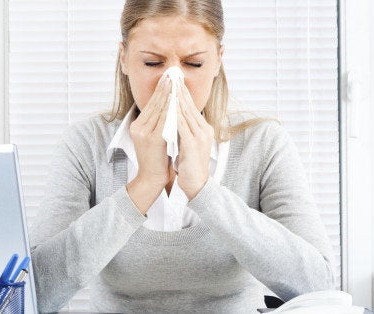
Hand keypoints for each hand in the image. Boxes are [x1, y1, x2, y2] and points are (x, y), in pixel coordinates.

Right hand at [126, 78, 170, 213]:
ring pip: (159, 109)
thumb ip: (158, 122)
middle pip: (154, 103)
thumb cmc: (157, 159)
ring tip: (175, 81)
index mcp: (137, 125)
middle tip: (172, 73)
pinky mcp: (152, 139)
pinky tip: (177, 99)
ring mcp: (144, 132)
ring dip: (168, 94)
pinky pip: (164, 120)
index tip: (168, 77)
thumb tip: (168, 106)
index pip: (151, 103)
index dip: (160, 89)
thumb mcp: (154, 137)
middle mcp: (138, 127)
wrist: (152, 178)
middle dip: (164, 87)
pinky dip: (171, 108)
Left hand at [176, 83, 213, 199]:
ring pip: (186, 113)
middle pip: (190, 106)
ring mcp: (200, 136)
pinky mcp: (193, 144)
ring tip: (169, 86)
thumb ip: (183, 129)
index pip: (191, 106)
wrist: (197, 184)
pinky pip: (183, 126)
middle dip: (179, 90)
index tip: (173, 81)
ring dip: (177, 99)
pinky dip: (175, 115)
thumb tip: (173, 117)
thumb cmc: (189, 165)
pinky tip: (169, 107)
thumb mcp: (187, 143)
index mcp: (203, 128)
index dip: (182, 92)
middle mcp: (204, 129)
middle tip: (171, 76)